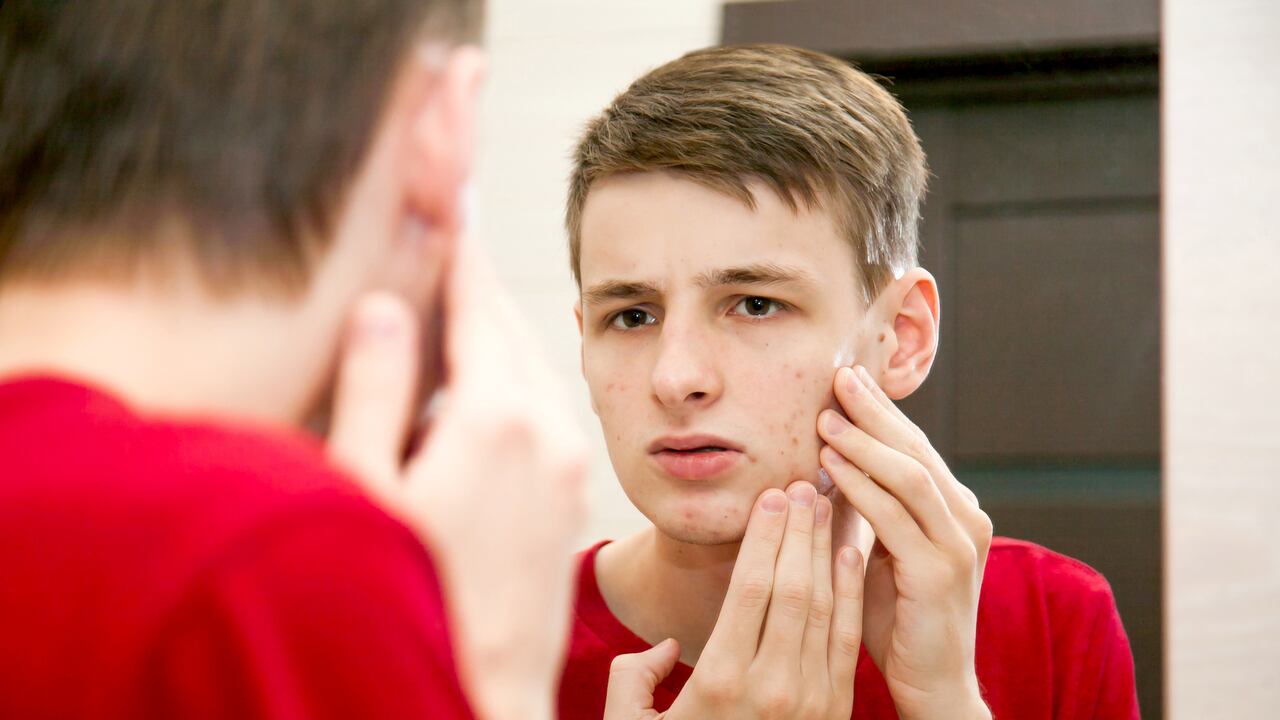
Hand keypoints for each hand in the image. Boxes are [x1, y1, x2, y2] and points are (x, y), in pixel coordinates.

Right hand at [328, 240, 586, 719]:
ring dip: (494, 338)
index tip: (448, 200)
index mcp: (495, 418)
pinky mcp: (573, 496)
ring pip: (533, 370)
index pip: (475, 305)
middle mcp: (548, 431)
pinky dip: (512, 383)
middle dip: (474, 290)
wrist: (483, 694)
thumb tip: (386, 308)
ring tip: (450, 314)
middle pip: (510, 331)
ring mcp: (569, 466)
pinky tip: (475, 395)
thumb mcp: (366, 494)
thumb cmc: (408, 603)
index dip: (456, 250)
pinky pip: (546, 411)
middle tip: (443, 246)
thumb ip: (375, 391)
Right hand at [604, 482, 864, 719]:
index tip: (771, 496)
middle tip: (802, 483)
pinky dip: (851, 592)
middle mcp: (772, 688)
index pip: (752, 589)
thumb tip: (666, 646)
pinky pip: (847, 639)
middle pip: (794, 588)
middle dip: (800, 530)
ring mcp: (811, 701)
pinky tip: (850, 555)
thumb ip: (634, 680)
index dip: (765, 537)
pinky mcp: (836, 710)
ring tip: (826, 505)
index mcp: (721, 683)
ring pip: (826, 607)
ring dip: (828, 550)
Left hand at [817, 365, 992, 719]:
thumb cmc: (900, 619)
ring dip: (862, 442)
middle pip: (915, 449)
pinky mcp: (941, 571)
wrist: (931, 684)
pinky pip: (894, 516)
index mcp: (956, 510)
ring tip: (825, 418)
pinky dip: (859, 484)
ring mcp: (959, 544)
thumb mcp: (883, 552)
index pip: (916, 447)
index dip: (880, 413)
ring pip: (908, 474)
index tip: (846, 380)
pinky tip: (830, 465)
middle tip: (836, 378)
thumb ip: (871, 509)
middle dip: (873, 412)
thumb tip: (830, 459)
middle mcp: (966, 518)